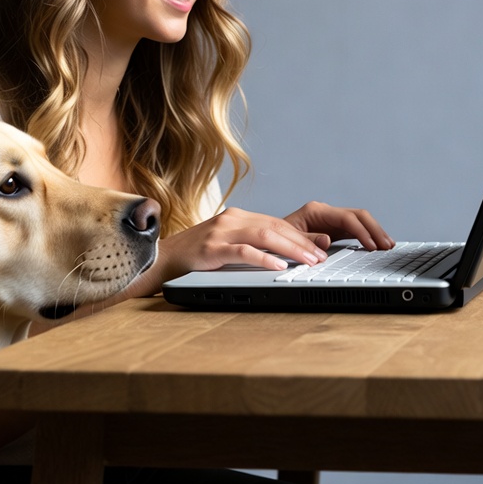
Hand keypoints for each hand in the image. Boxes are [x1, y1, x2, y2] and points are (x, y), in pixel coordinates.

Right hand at [151, 207, 332, 282]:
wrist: (160, 259)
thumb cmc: (196, 256)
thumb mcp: (228, 245)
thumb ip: (253, 245)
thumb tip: (286, 253)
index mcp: (236, 217)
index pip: (276, 223)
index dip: (301, 235)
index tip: (321, 248)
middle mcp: (230, 219)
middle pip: (274, 227)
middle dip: (301, 242)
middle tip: (321, 257)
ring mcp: (220, 233)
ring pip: (264, 235)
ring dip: (290, 249)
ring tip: (308, 261)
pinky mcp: (211, 249)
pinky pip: (242, 251)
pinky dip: (263, 258)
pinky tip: (278, 266)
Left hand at [283, 201, 394, 252]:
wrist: (271, 237)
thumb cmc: (277, 237)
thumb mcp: (288, 239)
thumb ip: (307, 239)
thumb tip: (326, 240)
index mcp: (316, 210)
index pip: (346, 217)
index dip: (361, 231)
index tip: (372, 245)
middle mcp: (326, 212)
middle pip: (358, 215)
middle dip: (374, 229)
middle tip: (386, 245)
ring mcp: (332, 219)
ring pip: (360, 220)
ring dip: (375, 231)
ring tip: (388, 245)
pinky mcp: (335, 228)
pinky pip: (356, 229)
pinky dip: (369, 236)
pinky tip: (378, 244)